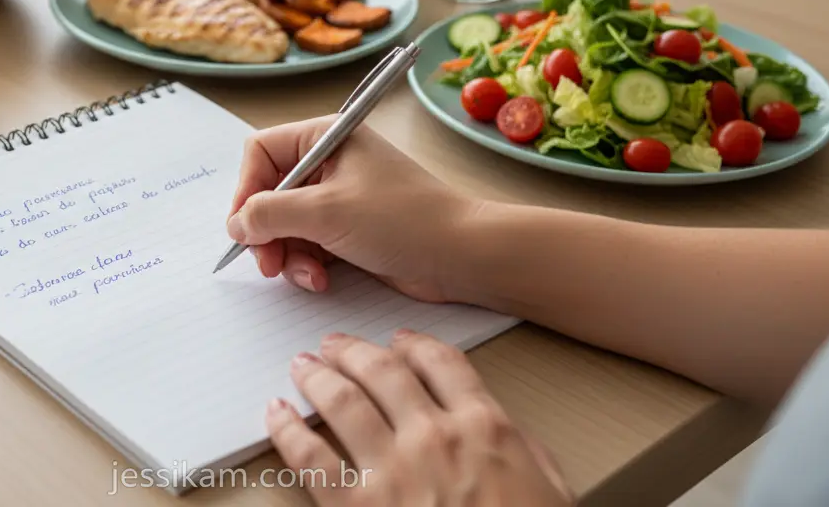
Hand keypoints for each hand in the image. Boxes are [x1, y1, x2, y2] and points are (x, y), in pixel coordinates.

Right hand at [227, 117, 478, 301]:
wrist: (461, 256)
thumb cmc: (403, 219)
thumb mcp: (326, 212)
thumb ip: (269, 214)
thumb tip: (235, 224)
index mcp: (324, 137)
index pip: (260, 154)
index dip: (245, 190)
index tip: (244, 229)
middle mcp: (328, 162)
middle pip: (268, 193)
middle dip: (266, 232)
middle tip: (268, 264)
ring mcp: (338, 197)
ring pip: (285, 225)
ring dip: (288, 254)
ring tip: (306, 276)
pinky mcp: (348, 228)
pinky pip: (307, 244)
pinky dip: (307, 264)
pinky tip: (321, 280)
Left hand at [266, 330, 572, 505]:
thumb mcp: (552, 488)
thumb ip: (524, 448)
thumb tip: (504, 428)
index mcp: (484, 427)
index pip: (440, 363)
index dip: (414, 345)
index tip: (398, 341)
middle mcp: (434, 437)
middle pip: (383, 370)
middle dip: (353, 351)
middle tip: (335, 345)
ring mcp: (393, 471)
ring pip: (342, 401)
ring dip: (317, 377)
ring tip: (302, 367)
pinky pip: (311, 459)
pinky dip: (287, 431)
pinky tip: (276, 415)